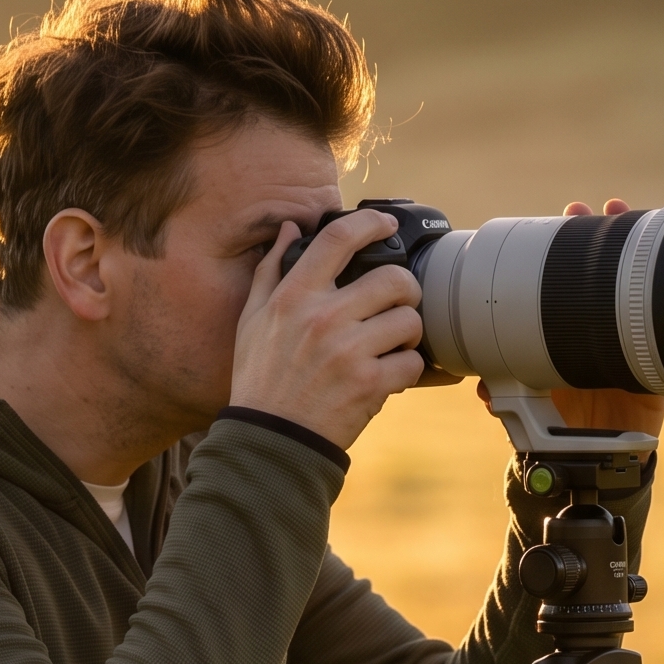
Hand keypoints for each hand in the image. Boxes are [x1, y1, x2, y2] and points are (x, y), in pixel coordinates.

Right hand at [230, 210, 424, 450]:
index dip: (370, 223)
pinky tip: (390, 375)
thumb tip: (289, 229)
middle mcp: (323, 318)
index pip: (338, 240)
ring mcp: (349, 352)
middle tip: (399, 304)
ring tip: (394, 344)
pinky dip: (407, 370)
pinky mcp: (369, 386)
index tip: (385, 226)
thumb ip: (270, 270)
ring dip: (409, 333)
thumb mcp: (251, 320)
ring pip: (409, 321)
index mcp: (294, 297)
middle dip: (405, 290)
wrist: (269, 441)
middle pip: (393, 279)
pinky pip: (411, 364)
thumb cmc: (260, 380)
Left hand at [476, 199, 663, 440]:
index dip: (562, 251)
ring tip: (617, 213)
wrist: (598, 462)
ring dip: (624, 247)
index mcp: (564, 336)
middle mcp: (594, 330)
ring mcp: (624, 338)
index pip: (564, 284)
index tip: (559, 221)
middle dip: (590, 237)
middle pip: (595, 273)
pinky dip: (663, 293)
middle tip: (580, 212)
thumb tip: (483, 390)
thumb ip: (508, 401)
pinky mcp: (651, 360)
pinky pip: (660, 324)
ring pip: (626, 285)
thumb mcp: (533, 414)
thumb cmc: (564, 431)